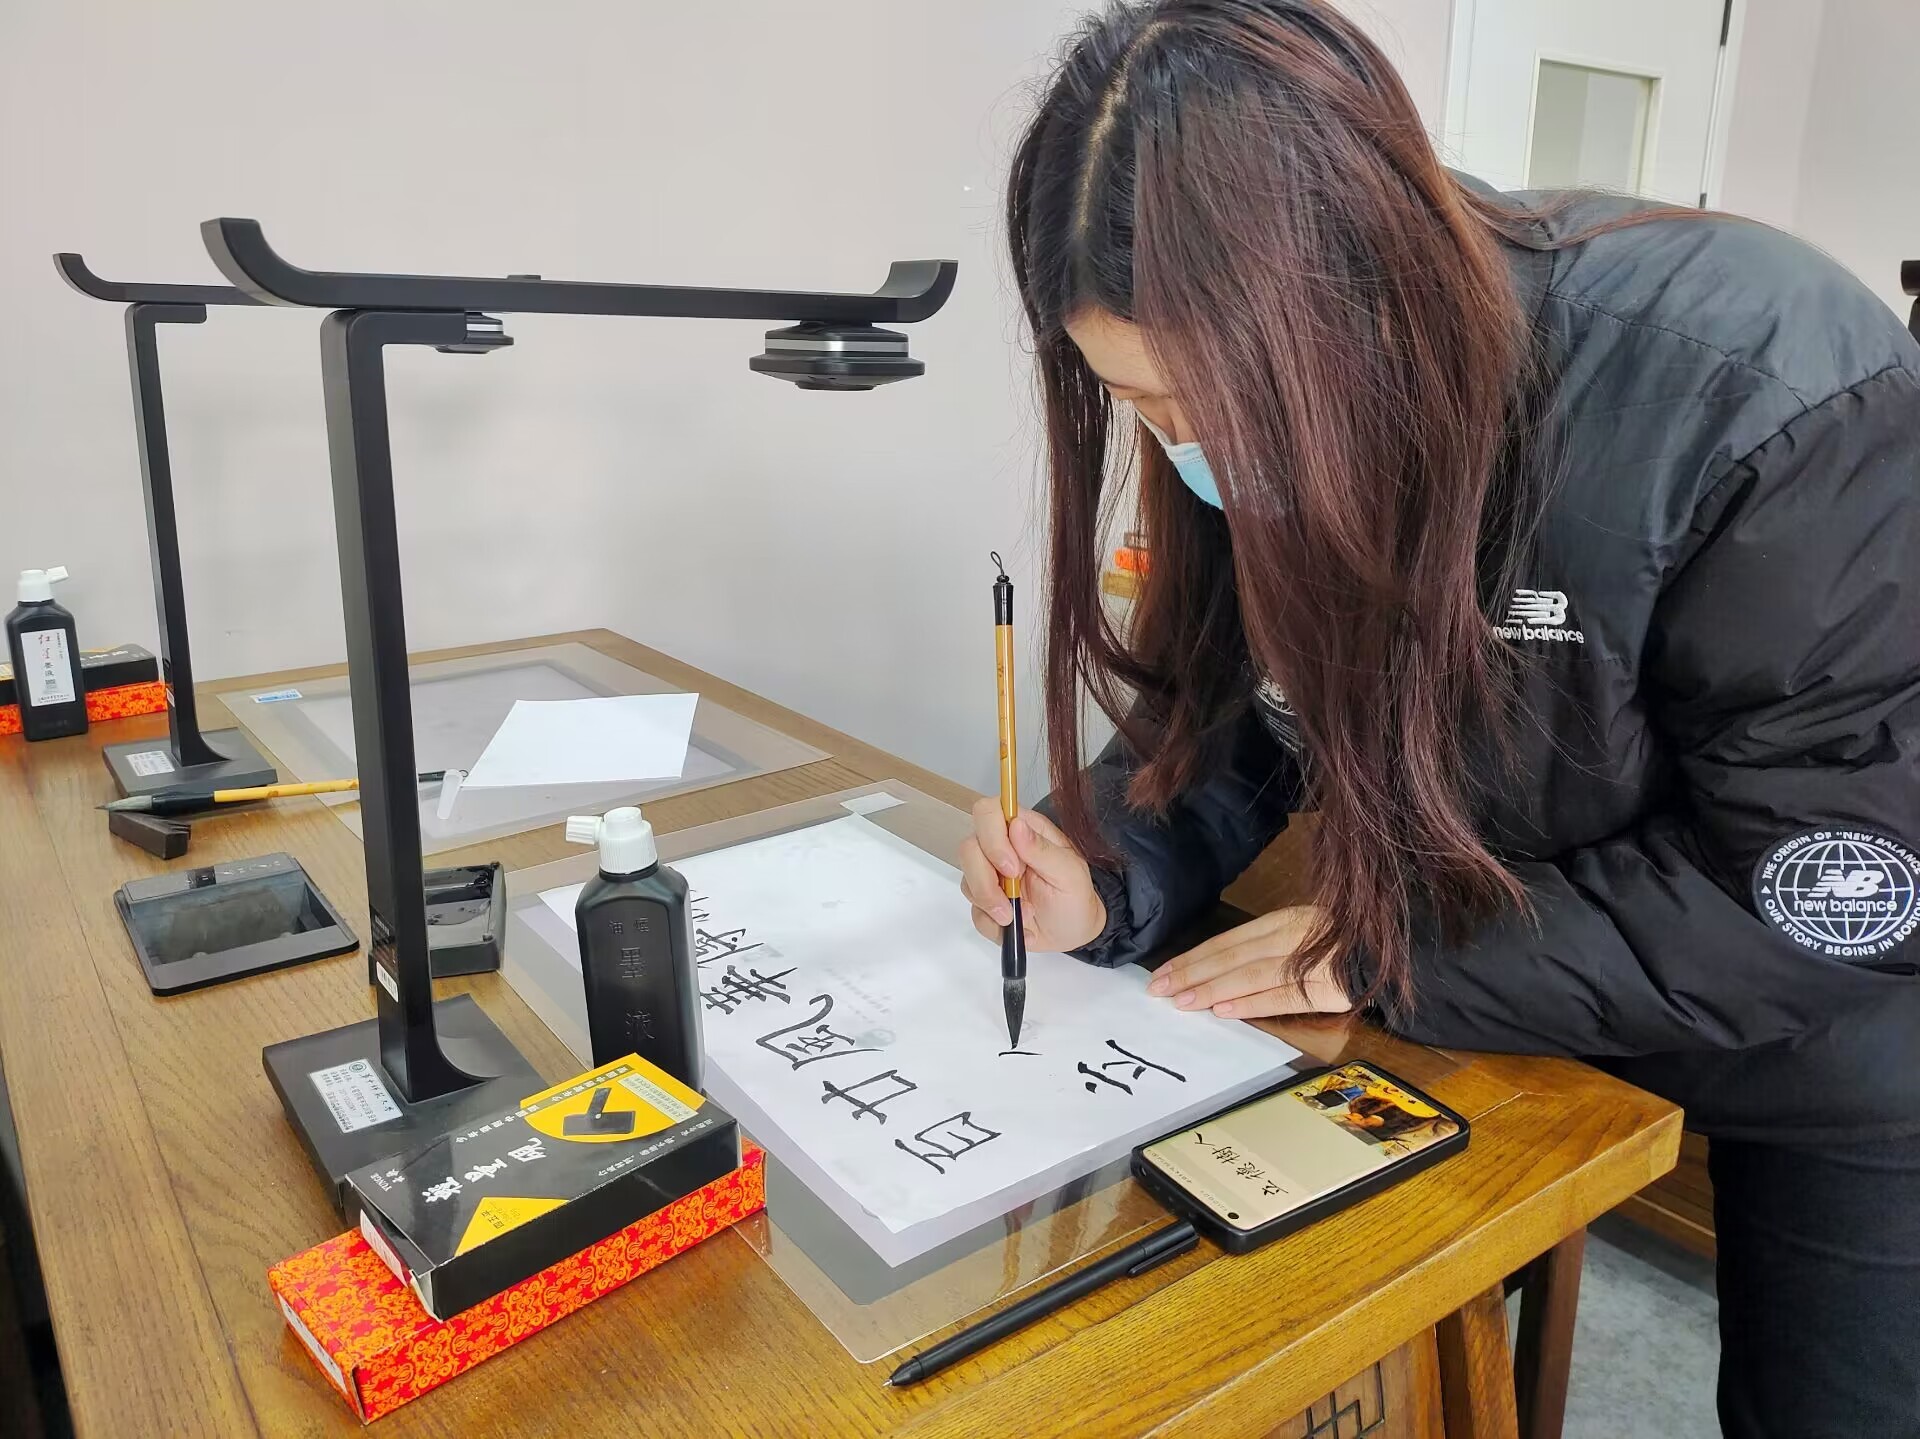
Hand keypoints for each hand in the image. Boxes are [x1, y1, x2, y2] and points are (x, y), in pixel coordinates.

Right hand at [959, 800, 1106, 952]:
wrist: (1071, 935)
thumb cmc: (1075, 898)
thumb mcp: (1070, 874)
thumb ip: (1043, 849)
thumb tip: (1017, 826)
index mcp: (1023, 831)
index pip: (988, 812)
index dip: (992, 837)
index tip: (1012, 868)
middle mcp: (1001, 848)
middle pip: (968, 848)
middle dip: (986, 880)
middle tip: (1015, 898)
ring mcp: (989, 876)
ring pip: (966, 881)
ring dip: (993, 905)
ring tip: (1025, 915)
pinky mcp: (984, 902)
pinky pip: (974, 912)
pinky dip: (995, 924)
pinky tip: (1019, 926)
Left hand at [1146, 907, 1351, 1018]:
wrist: (1397, 952)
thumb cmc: (1346, 943)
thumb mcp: (1305, 931)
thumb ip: (1269, 946)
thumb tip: (1220, 970)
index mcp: (1284, 921)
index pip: (1228, 941)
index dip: (1193, 957)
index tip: (1164, 971)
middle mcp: (1290, 936)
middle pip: (1231, 955)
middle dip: (1191, 973)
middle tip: (1159, 989)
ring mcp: (1307, 961)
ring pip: (1249, 973)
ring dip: (1211, 988)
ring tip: (1182, 1002)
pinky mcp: (1325, 988)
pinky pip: (1281, 995)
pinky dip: (1250, 1002)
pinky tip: (1223, 1008)